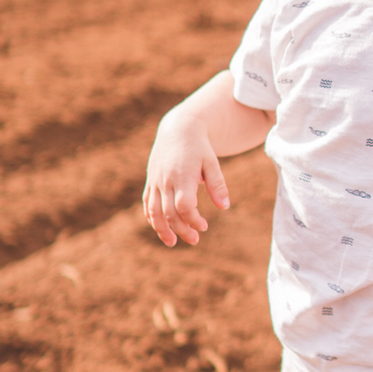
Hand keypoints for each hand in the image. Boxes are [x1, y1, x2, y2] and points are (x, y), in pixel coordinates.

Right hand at [143, 112, 229, 246]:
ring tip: (172, 243)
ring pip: (154, 211)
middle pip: (169, 213)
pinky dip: (152, 217)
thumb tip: (225, 207)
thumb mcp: (212, 163)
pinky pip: (147, 203)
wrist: (178, 129)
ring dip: (162, 229)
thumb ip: (218, 185)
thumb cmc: (199, 147)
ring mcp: (155, 181)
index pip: (183, 206)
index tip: (204, 226)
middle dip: (181, 230)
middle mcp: (165, 180)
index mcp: (182, 176)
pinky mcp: (151, 181)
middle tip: (195, 240)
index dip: (193, 220)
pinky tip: (161, 229)